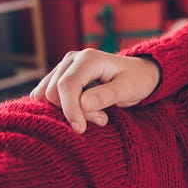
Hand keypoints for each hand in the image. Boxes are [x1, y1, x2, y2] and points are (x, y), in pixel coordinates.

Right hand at [30, 49, 160, 133]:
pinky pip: (49, 96)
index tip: (80, 129)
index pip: (67, 85)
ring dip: (70, 111)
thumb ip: (107, 96)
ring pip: (49, 95)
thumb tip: (83, 103)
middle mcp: (72, 59)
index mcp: (89, 59)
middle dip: (75, 111)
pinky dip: (63, 108)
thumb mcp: (129, 89)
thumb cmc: (137, 80)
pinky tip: (84, 112)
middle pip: (55, 92)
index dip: (70, 109)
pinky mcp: (60, 76)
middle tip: (102, 118)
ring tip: (98, 114)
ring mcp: (64, 66)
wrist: (138, 73)